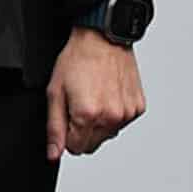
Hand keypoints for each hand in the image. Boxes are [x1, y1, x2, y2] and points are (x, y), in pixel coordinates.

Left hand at [46, 27, 145, 158]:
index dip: (67, 133)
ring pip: (108, 135)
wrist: (102, 39)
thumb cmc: (77, 59)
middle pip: (92, 145)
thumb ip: (54, 127)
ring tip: (93, 95)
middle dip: (82, 130)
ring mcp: (127, 114)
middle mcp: (111, 117)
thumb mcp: (55, 91)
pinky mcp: (138, 108)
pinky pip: (122, 122)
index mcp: (88, 115)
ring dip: (99, 122)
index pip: (75, 148)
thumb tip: (54, 153)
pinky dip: (114, 113)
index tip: (67, 115)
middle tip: (79, 103)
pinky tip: (107, 93)